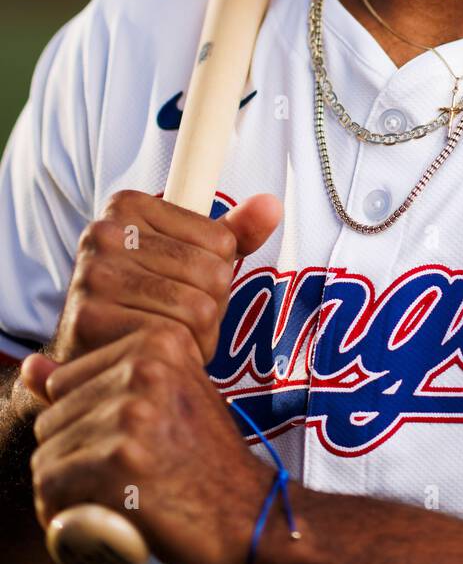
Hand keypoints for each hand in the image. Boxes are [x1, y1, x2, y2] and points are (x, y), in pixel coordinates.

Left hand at [21, 326, 281, 563]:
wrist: (249, 512)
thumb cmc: (206, 460)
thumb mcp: (164, 400)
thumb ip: (99, 379)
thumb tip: (30, 367)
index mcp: (159, 341)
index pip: (65, 380)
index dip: (80, 423)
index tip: (113, 446)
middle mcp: (145, 368)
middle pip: (53, 417)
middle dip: (69, 457)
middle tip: (107, 482)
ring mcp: (133, 412)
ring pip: (48, 454)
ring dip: (63, 488)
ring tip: (98, 501)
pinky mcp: (120, 459)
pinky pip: (53, 486)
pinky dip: (60, 512)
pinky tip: (89, 519)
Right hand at [51, 189, 282, 365]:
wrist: (92, 359)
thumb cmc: (145, 302)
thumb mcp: (188, 258)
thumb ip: (231, 233)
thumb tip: (271, 206)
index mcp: (128, 205)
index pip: (221, 241)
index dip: (218, 274)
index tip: (185, 285)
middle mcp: (104, 231)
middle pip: (213, 274)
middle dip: (211, 308)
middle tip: (179, 320)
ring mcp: (93, 274)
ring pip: (199, 307)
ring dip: (199, 336)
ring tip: (171, 335)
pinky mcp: (89, 318)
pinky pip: (172, 336)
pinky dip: (180, 353)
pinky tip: (157, 353)